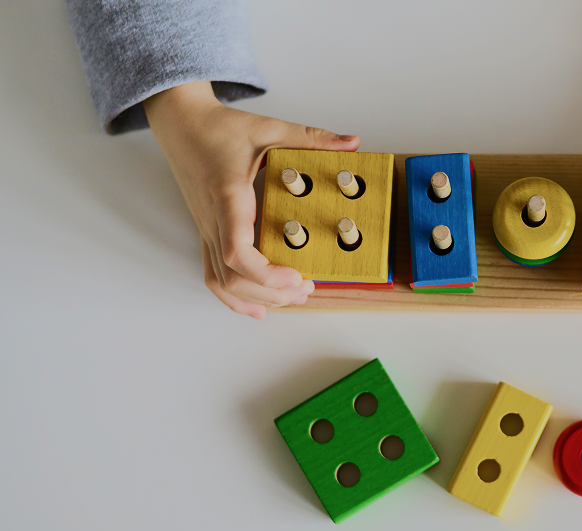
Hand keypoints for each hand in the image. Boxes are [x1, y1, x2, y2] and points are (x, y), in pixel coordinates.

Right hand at [144, 81, 359, 318]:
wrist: (180, 122)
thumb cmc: (218, 127)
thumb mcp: (269, 127)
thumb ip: (311, 138)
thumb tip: (352, 143)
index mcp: (229, 198)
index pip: (236, 252)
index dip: (266, 275)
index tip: (296, 277)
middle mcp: (213, 220)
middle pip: (234, 278)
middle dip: (272, 292)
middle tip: (307, 288)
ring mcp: (206, 229)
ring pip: (222, 282)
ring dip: (257, 298)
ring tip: (291, 298)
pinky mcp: (206, 231)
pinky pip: (213, 275)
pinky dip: (233, 297)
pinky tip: (257, 308)